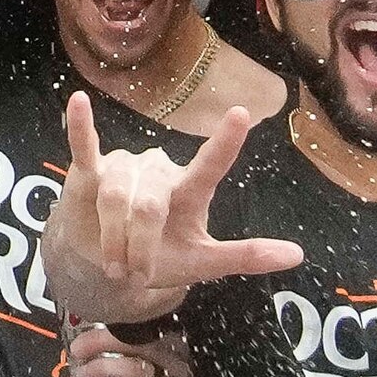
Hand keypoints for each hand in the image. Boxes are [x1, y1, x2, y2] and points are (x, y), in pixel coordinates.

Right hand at [52, 95, 302, 318]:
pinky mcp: (89, 170)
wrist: (107, 268)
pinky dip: (81, 126)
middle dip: (140, 248)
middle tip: (136, 274)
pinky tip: (78, 102)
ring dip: (114, 239)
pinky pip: (84, 146)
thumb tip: (298, 255)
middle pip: (150, 207)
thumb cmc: (159, 258)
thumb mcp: (203, 263)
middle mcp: (159, 172)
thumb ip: (245, 256)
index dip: (224, 143)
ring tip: (113, 262)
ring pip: (116, 200)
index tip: (240, 114)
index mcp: (190, 191)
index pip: (210, 166)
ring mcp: (124, 167)